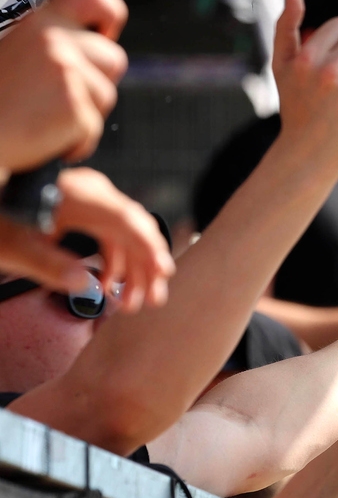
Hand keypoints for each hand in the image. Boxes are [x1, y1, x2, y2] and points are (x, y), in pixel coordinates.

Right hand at [0, 0, 127, 175]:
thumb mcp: (18, 48)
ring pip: (106, 96)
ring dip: (85, 111)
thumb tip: (98, 41)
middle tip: (58, 94)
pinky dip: (75, 139)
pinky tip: (43, 134)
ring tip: (44, 114)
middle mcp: (54, 39)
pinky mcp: (73, 107)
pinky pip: (93, 127)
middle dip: (97, 81)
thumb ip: (56, 41)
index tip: (105, 34)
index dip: (108, 14)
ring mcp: (66, 72)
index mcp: (41, 20)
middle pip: (113, 59)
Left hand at [53, 167, 174, 310]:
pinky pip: (112, 237)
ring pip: (126, 238)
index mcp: (79, 194)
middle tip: (152, 300)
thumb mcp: (11, 243)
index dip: (149, 246)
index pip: (128, 219)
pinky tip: (109, 285)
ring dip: (132, 271)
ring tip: (132, 303)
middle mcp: (93, 195)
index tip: (162, 272)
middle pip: (134, 231)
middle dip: (145, 268)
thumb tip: (86, 287)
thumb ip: (49, 265)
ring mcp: (91, 202)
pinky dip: (115, 262)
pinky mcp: (85, 213)